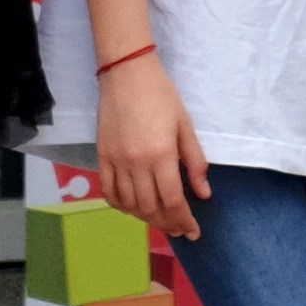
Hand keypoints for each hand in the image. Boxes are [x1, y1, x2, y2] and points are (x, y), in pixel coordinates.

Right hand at [95, 53, 207, 237]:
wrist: (126, 74)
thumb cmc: (161, 96)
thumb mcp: (185, 126)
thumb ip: (195, 162)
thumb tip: (203, 194)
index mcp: (161, 155)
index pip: (173, 200)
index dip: (184, 220)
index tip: (193, 231)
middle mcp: (136, 163)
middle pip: (150, 208)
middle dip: (167, 223)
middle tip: (180, 228)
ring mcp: (116, 161)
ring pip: (129, 204)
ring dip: (146, 218)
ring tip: (160, 219)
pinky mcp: (102, 156)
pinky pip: (108, 191)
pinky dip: (121, 205)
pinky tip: (133, 207)